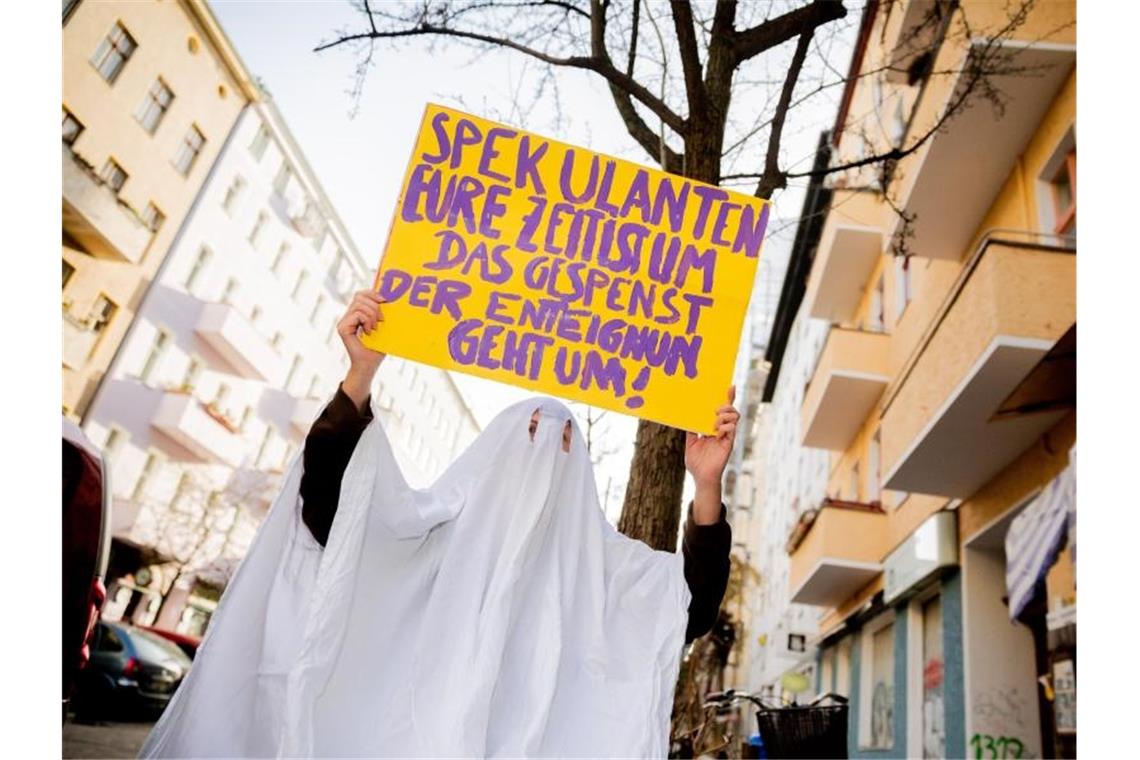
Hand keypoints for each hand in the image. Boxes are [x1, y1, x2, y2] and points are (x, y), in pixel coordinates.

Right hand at [338, 290, 385, 408]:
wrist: (369, 365)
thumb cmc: (378, 347)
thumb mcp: (383, 327)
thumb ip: (382, 312)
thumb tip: (390, 297)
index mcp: (357, 313)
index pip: (361, 294)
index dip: (373, 293)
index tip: (385, 300)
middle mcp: (348, 316)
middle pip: (359, 296)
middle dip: (375, 305)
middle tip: (381, 320)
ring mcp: (344, 321)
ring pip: (359, 304)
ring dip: (372, 315)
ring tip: (375, 328)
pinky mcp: (342, 328)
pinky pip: (357, 314)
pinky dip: (366, 321)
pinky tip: (368, 332)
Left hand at [685, 387, 738, 524]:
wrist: (701, 478)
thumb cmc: (696, 462)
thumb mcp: (690, 442)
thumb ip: (691, 430)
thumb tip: (686, 416)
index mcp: (713, 428)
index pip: (723, 410)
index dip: (728, 398)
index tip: (729, 386)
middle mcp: (722, 430)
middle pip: (732, 410)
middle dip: (727, 404)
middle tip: (716, 408)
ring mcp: (726, 437)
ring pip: (734, 418)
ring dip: (725, 415)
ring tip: (714, 421)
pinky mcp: (728, 444)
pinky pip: (732, 430)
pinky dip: (725, 427)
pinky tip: (716, 431)